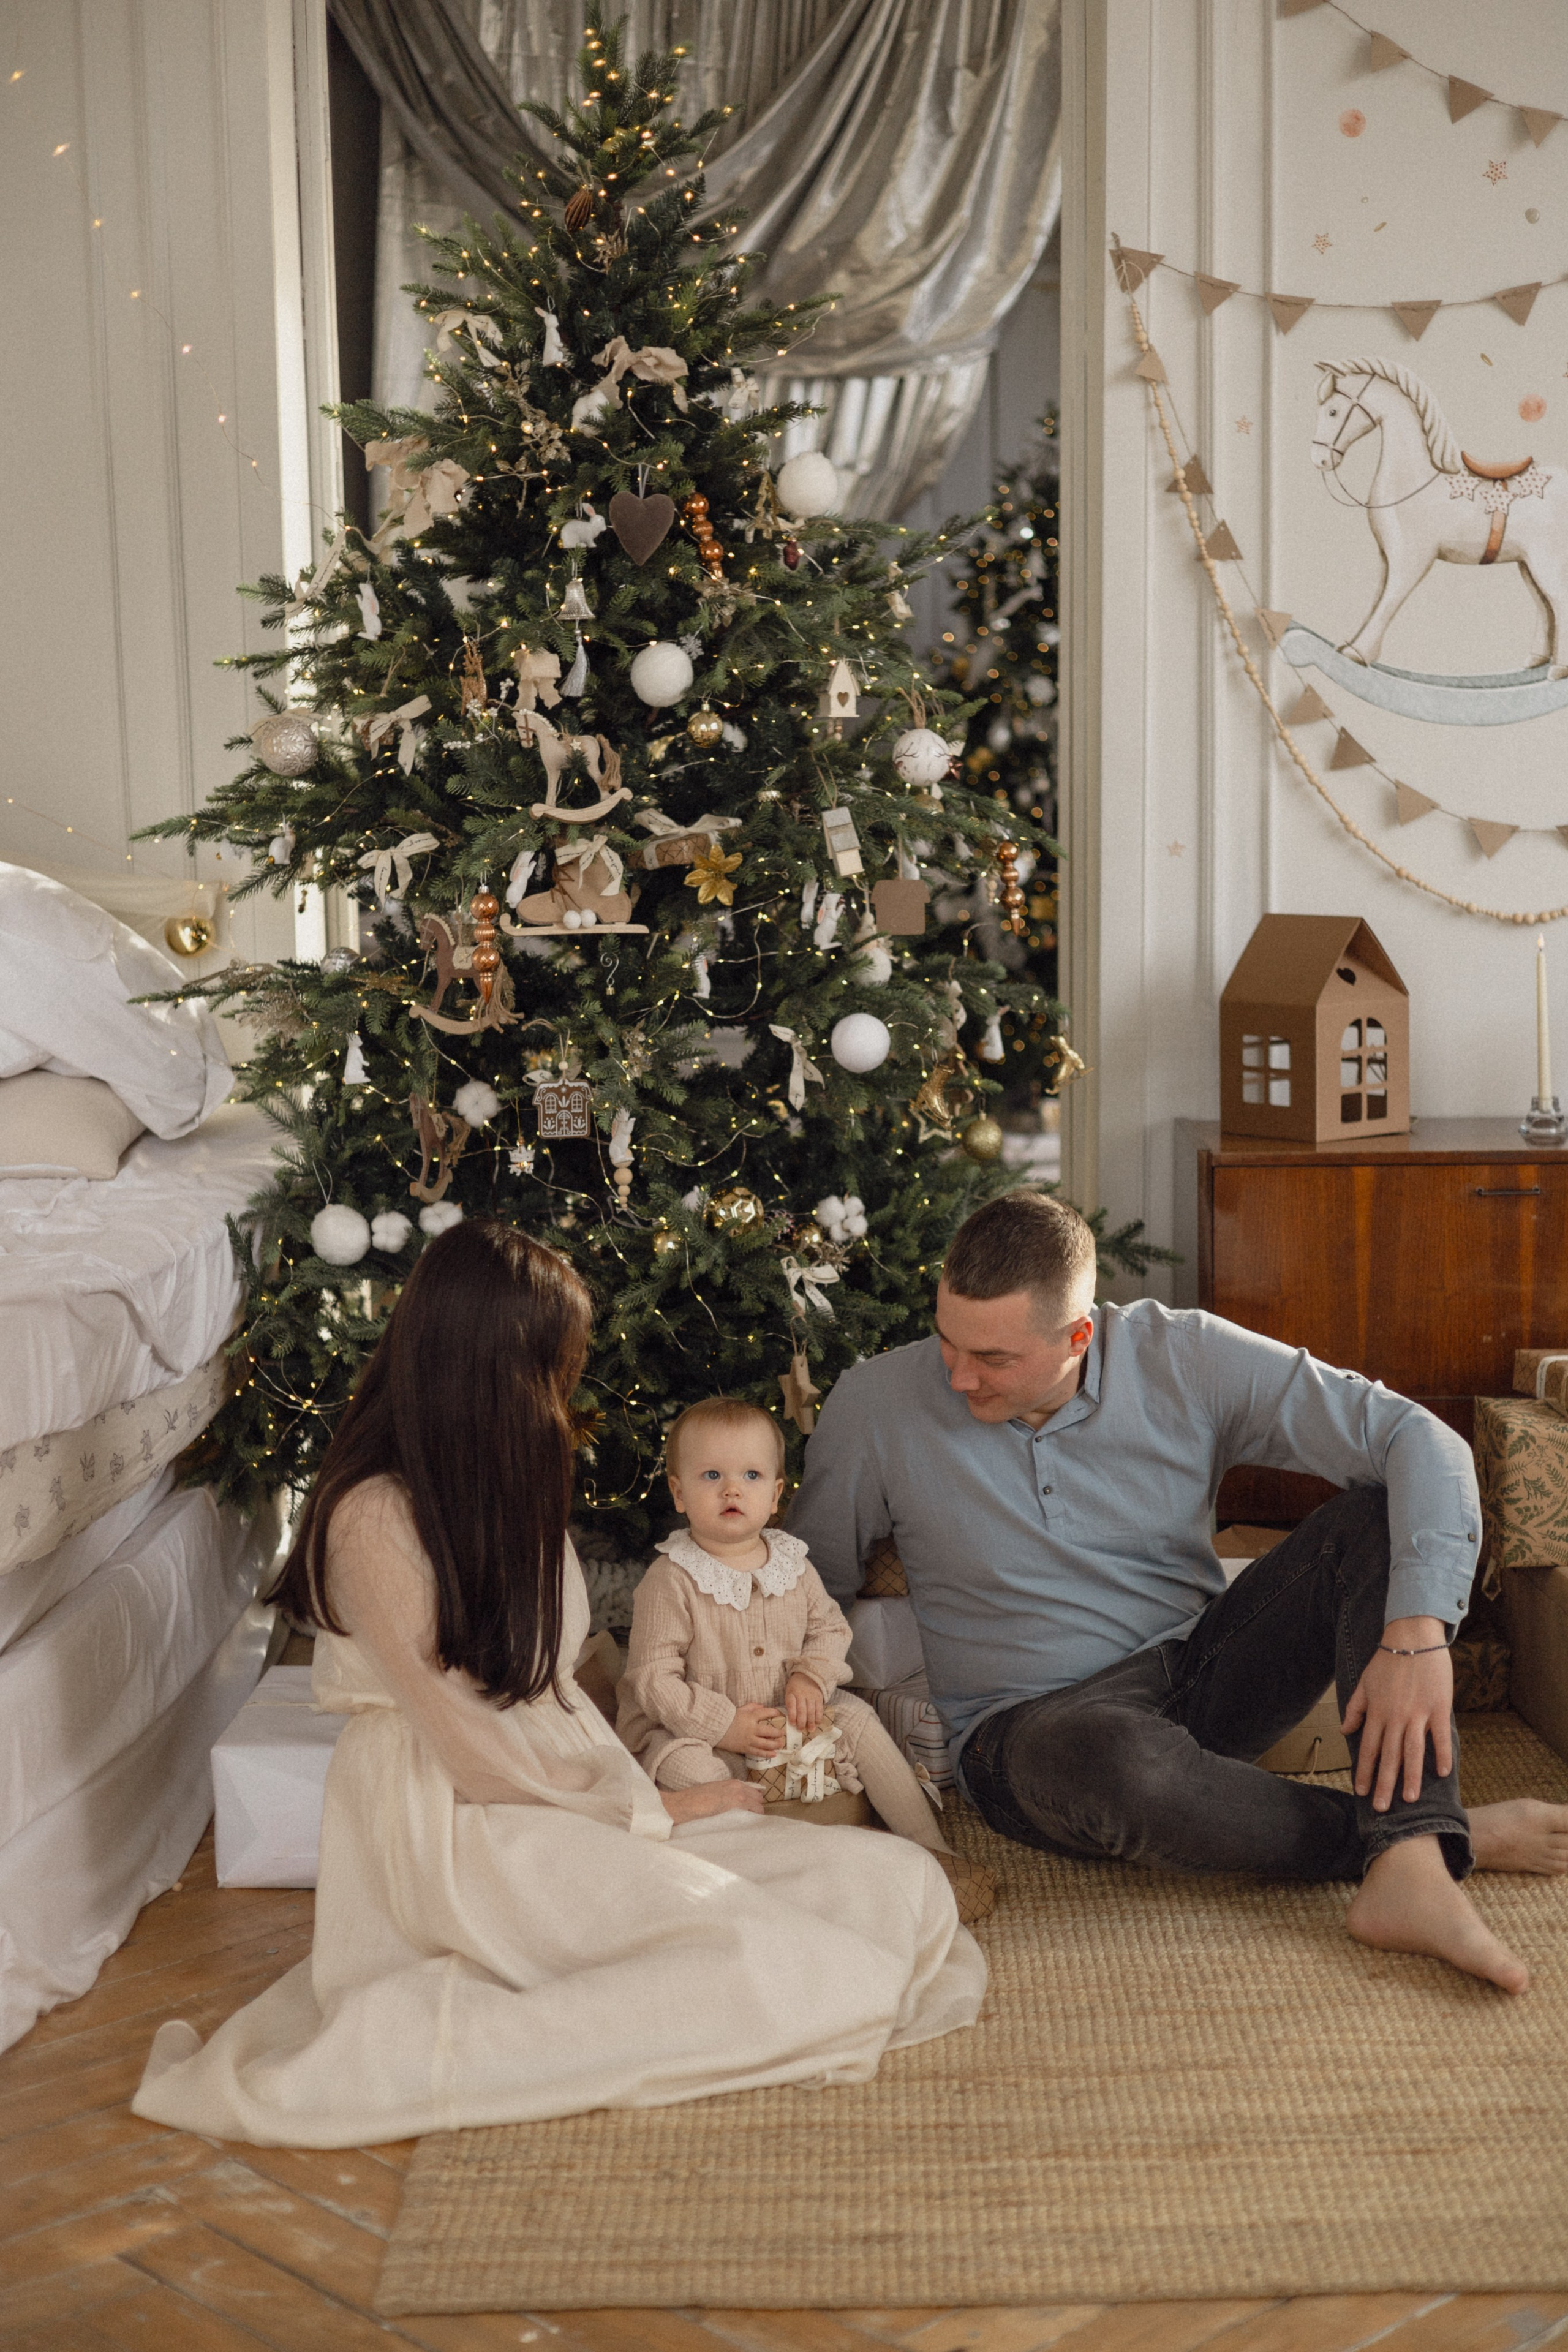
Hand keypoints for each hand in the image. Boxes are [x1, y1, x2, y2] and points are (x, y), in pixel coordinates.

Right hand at [662, 1780, 764, 1822]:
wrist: (685, 1804)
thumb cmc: (694, 1800)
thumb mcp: (713, 1792)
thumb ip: (725, 1796)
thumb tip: (731, 1807)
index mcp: (732, 1783)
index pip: (753, 1792)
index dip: (752, 1803)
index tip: (750, 1812)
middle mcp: (738, 1787)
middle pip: (758, 1799)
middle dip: (756, 1810)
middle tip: (749, 1821)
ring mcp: (739, 1795)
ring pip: (759, 1807)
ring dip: (755, 1816)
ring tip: (748, 1827)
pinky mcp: (737, 1804)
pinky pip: (754, 1813)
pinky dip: (753, 1820)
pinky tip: (748, 1828)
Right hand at [715, 1700, 786, 1756]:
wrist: (715, 1729)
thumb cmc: (727, 1718)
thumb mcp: (740, 1709)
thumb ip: (752, 1706)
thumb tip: (762, 1706)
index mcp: (750, 1717)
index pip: (765, 1713)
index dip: (773, 1713)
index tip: (779, 1714)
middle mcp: (751, 1729)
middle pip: (769, 1731)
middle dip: (778, 1733)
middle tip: (782, 1733)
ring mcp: (749, 1739)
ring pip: (765, 1743)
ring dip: (775, 1744)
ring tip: (780, 1744)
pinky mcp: (745, 1748)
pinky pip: (758, 1752)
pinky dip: (767, 1754)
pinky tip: (774, 1754)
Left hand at [785, 1673, 823, 1733]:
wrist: (807, 1675)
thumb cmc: (795, 1687)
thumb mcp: (789, 1692)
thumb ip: (790, 1704)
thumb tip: (792, 1720)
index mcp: (792, 1693)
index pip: (791, 1704)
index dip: (792, 1715)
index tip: (792, 1724)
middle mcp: (802, 1694)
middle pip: (802, 1709)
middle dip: (802, 1721)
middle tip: (801, 1730)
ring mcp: (811, 1696)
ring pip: (811, 1710)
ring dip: (811, 1721)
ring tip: (811, 1729)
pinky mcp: (819, 1697)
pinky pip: (819, 1708)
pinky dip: (819, 1716)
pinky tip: (817, 1723)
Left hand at [1342, 1617, 1452, 1810]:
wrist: (1413, 1637)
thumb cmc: (1388, 1660)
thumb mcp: (1364, 1683)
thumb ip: (1355, 1709)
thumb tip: (1345, 1731)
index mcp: (1376, 1712)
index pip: (1367, 1748)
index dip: (1364, 1771)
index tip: (1361, 1792)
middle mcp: (1395, 1717)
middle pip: (1388, 1756)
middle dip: (1384, 1784)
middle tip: (1382, 1809)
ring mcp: (1418, 1713)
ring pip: (1413, 1751)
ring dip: (1411, 1777)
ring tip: (1410, 1799)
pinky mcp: (1438, 1708)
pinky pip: (1440, 1736)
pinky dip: (1442, 1754)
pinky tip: (1443, 1773)